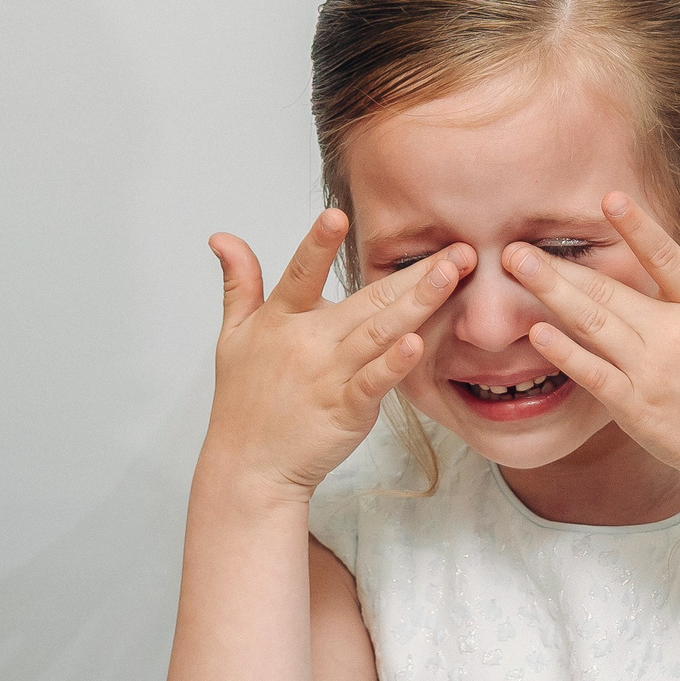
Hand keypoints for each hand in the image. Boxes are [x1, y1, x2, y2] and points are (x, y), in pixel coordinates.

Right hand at [201, 211, 469, 502]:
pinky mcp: (346, 409)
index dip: (318, 245)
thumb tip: (222, 237)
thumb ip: (239, 283)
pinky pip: (374, 383)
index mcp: (281, 320)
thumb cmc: (245, 400)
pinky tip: (418, 343)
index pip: (301, 273)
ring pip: (379, 332)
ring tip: (450, 276)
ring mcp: (328, 376)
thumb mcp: (232, 335)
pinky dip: (395, 364)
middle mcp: (307, 343)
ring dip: (418, 303)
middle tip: (458, 247)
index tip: (337, 214)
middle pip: (365, 299)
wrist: (250, 466)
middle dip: (414, 272)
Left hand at [506, 194, 679, 490]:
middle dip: (561, 265)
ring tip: (514, 269)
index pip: (667, 259)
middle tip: (517, 244)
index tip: (608, 198)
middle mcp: (675, 337)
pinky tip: (536, 330)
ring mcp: (650, 373)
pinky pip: (592, 374)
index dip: (637, 228)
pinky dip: (564, 352)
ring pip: (593, 324)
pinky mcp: (634, 406)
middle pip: (611, 290)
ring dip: (550, 294)